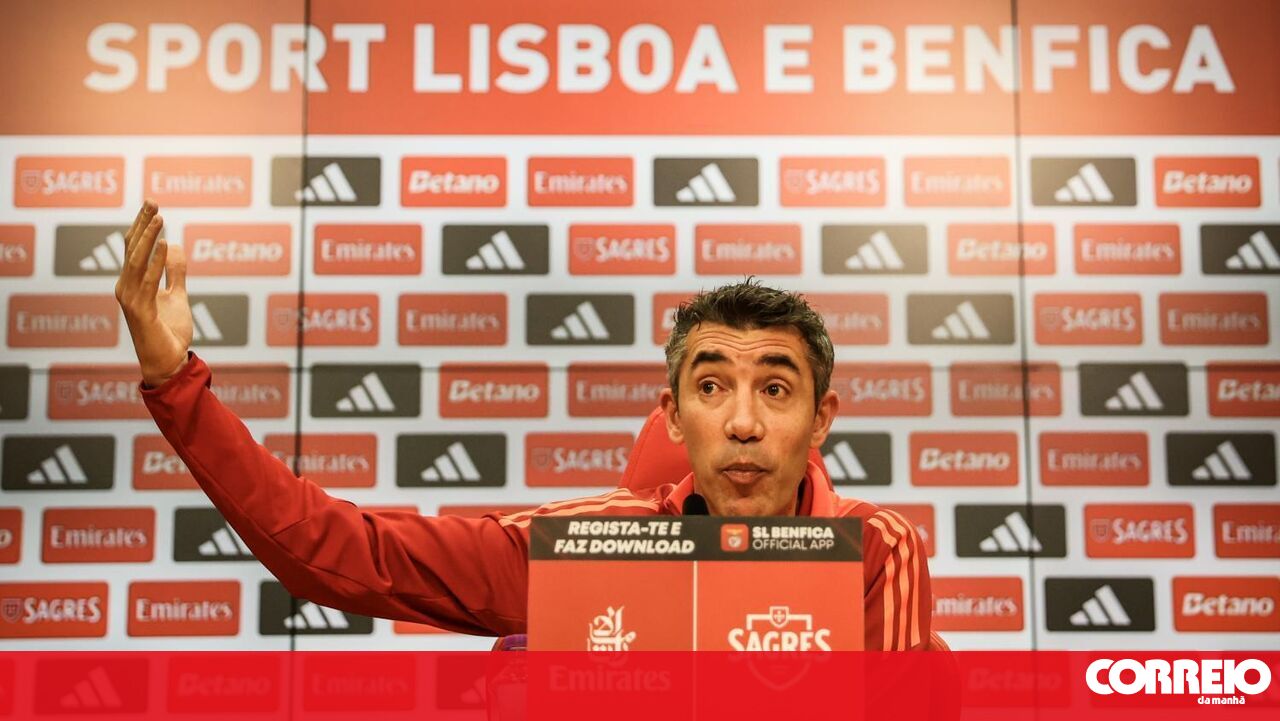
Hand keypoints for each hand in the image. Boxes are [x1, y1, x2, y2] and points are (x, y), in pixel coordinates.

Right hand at [113, 200, 192, 387]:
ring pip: (137, 262)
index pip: (135, 248)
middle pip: (132, 249)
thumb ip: (174, 273)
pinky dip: (156, 262)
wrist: (168, 363)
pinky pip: (148, 281)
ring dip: (148, 238)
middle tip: (153, 202)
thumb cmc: (170, 333)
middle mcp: (126, 288)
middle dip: (143, 224)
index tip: (153, 205)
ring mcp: (130, 299)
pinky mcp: (140, 311)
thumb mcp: (177, 297)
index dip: (143, 226)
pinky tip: (164, 245)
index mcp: (133, 284)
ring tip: (160, 218)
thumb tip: (174, 246)